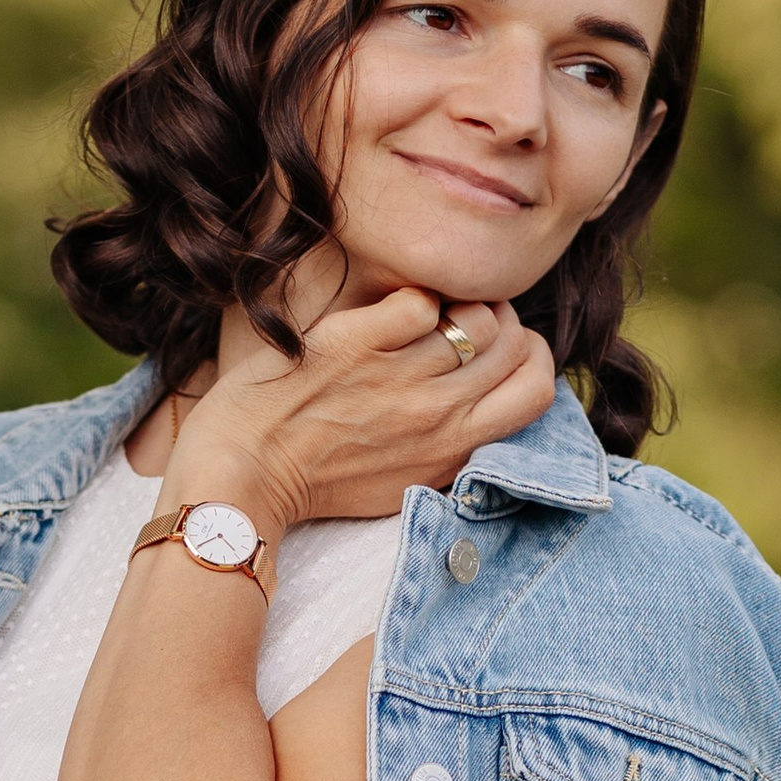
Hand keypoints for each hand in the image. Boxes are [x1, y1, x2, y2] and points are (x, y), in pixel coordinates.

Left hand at [164, 287, 553, 537]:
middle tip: (463, 323)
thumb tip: (481, 397)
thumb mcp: (401, 480)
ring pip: (473, 317)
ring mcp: (399, 375)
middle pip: (516, 345)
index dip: (529, 358)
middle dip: (501, 324)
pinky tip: (382, 317)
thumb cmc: (315, 480)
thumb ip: (448, 443)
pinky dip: (410, 300)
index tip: (499, 351)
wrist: (242, 475)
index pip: (538, 390)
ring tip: (422, 320)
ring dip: (456, 307)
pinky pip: (419, 300)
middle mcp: (437, 413)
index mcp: (453, 450)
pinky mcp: (358, 341)